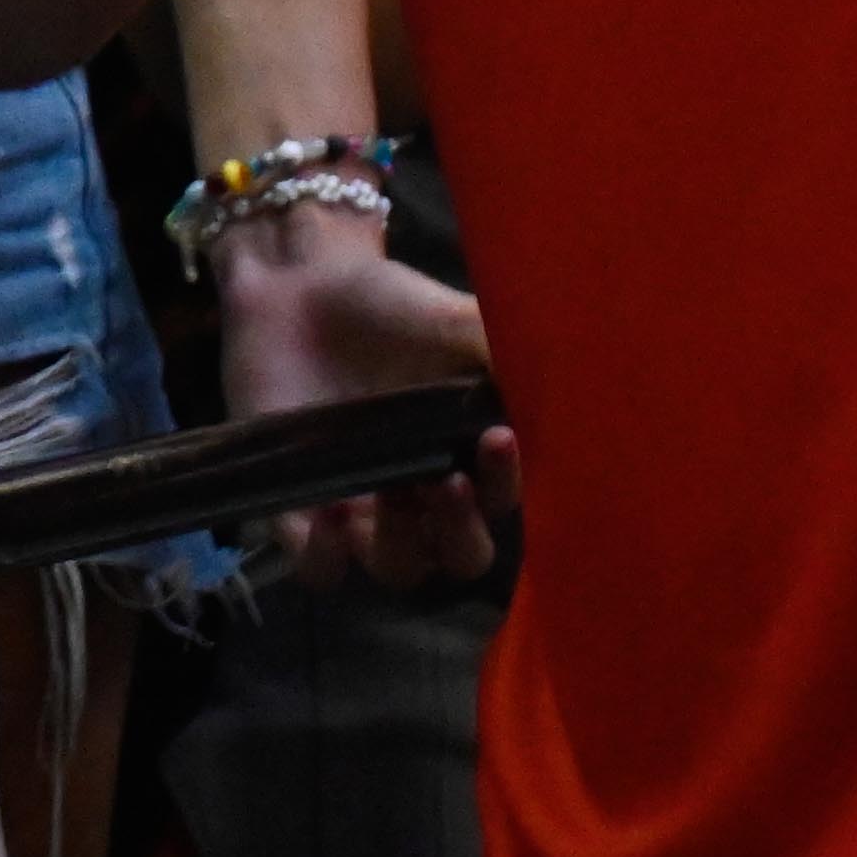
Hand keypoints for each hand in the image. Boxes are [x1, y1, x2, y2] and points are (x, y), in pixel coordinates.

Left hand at [214, 206, 507, 585]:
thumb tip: (556, 380)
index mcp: (470, 460)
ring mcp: (363, 512)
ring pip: (398, 569)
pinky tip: (332, 516)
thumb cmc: (389, 307)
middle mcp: (423, 499)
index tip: (498, 437)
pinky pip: (320, 569)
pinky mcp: (300, 514)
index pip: (503, 501)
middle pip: (459, 555)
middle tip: (452, 483)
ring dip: (403, 546)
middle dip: (461, 532)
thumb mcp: (452, 319)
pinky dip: (328, 557)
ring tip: (393, 491)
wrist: (302, 287)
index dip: (505, 482)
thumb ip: (500, 351)